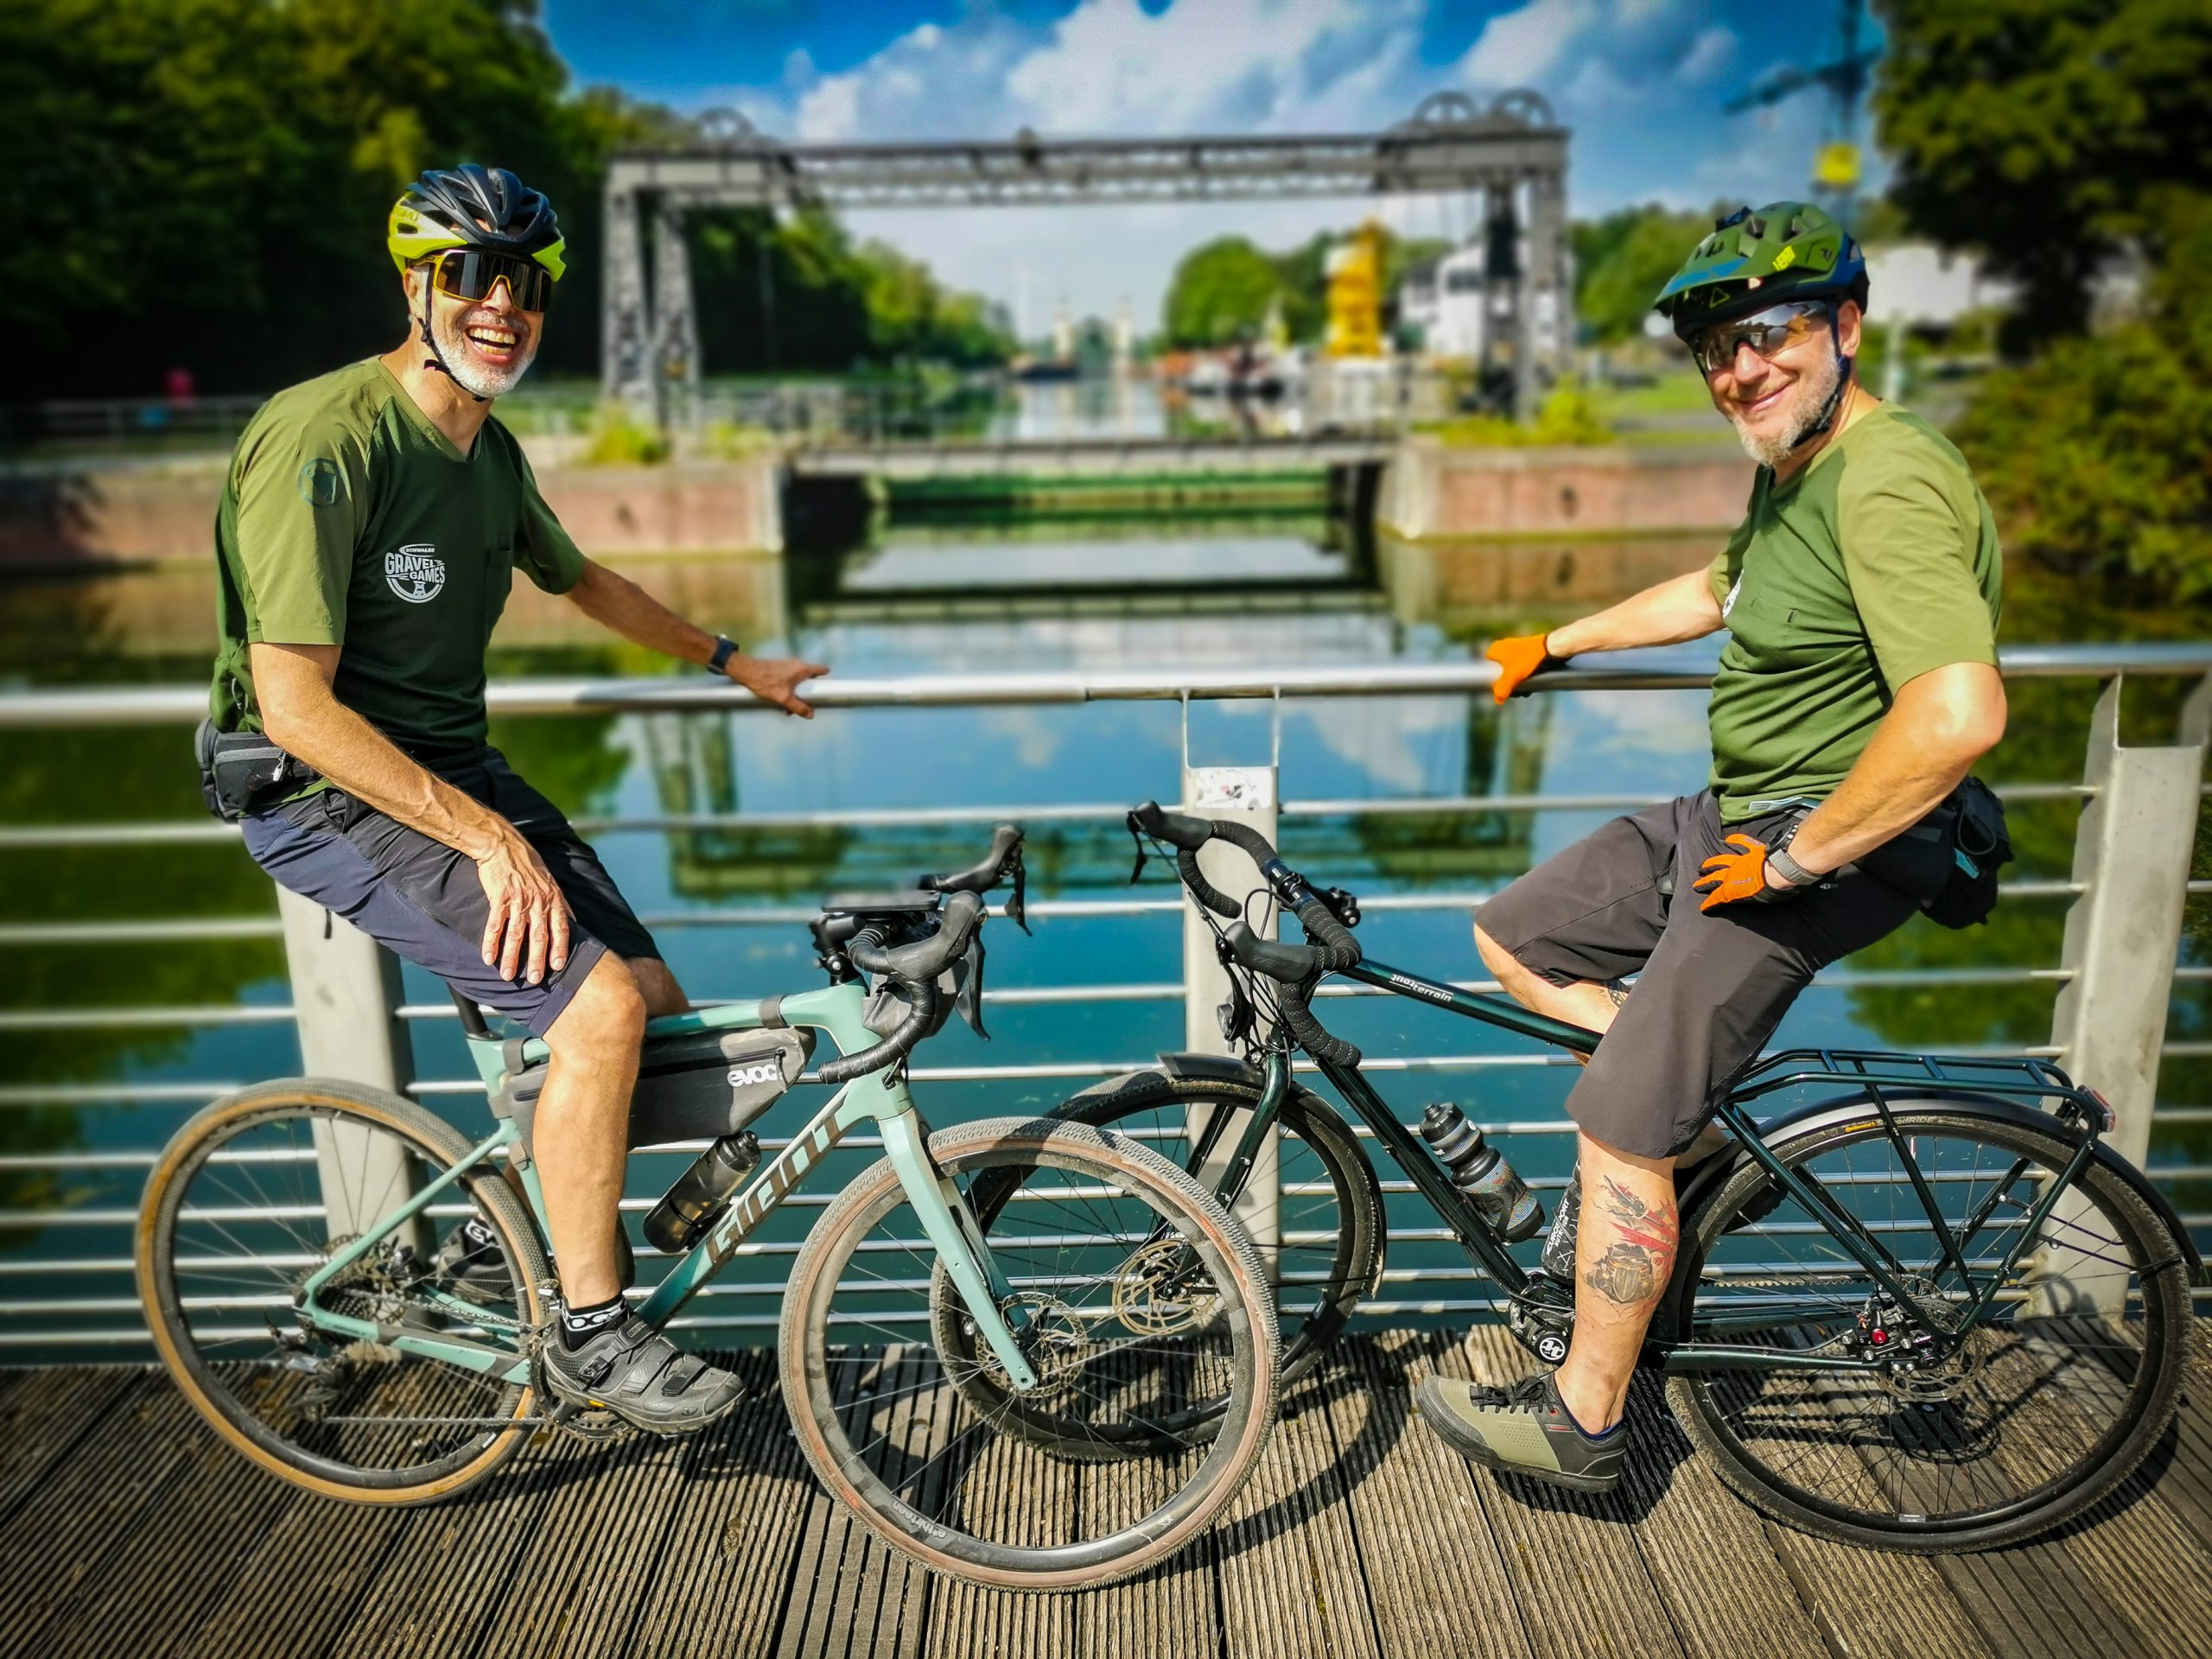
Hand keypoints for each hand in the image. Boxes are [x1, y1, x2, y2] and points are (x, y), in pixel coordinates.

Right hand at [473, 824, 572, 984]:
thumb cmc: (529, 867)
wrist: (504, 846)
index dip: (560, 948)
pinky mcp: (499, 897)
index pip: (560, 928)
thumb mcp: (552, 883)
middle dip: (537, 960)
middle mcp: (538, 901)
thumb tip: (574, 922)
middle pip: (539, 936)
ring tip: (508, 976)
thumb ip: (561, 905)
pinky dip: (491, 943)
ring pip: (516, 935)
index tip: (558, 967)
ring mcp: (518, 900)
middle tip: (535, 980)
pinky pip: (495, 925)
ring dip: (511, 957)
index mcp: (553, 899)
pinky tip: (488, 958)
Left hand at [729, 655, 830, 716]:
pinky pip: (790, 680)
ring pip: (799, 681)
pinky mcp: (780, 669)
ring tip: (787, 708)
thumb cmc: (766, 682)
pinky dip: (789, 691)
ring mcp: (788, 666)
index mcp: (802, 669)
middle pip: (810, 679)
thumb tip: (810, 715)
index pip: (822, 670)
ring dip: (797, 694)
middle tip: (804, 706)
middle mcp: (797, 665)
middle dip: (808, 693)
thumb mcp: (784, 698)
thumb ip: (798, 707)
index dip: (827, 680)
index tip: (827, 690)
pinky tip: (780, 701)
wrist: (746, 672)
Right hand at [1485, 634, 1555, 703]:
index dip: (1494, 680)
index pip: (1488, 669)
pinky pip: (1522, 666)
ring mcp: (1516, 648)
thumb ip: (1501, 690)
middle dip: (1509, 684)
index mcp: (1495, 649)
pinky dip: (1525, 675)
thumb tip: (1497, 701)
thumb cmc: (1528, 660)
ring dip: (1518, 682)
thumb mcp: (1512, 677)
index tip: (1503, 688)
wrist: (1551, 648)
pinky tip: (1532, 683)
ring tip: (1527, 690)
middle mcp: (1503, 646)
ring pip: (1512, 670)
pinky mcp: (1527, 650)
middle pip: (1501, 672)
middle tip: (1518, 692)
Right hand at [1692, 834, 1795, 912]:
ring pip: (1722, 860)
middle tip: (1696, 885)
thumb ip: (1745, 898)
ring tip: (1704, 865)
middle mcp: (1732, 873)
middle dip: (1704, 883)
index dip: (1709, 903)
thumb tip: (1742, 897)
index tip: (1703, 908)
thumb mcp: (1756, 900)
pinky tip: (1728, 839)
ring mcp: (1741, 860)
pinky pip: (1743, 843)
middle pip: (1714, 877)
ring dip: (1712, 863)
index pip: (1717, 897)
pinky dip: (1735, 840)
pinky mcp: (1753, 850)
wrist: (1782, 870)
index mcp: (1732, 888)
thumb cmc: (1771, 889)